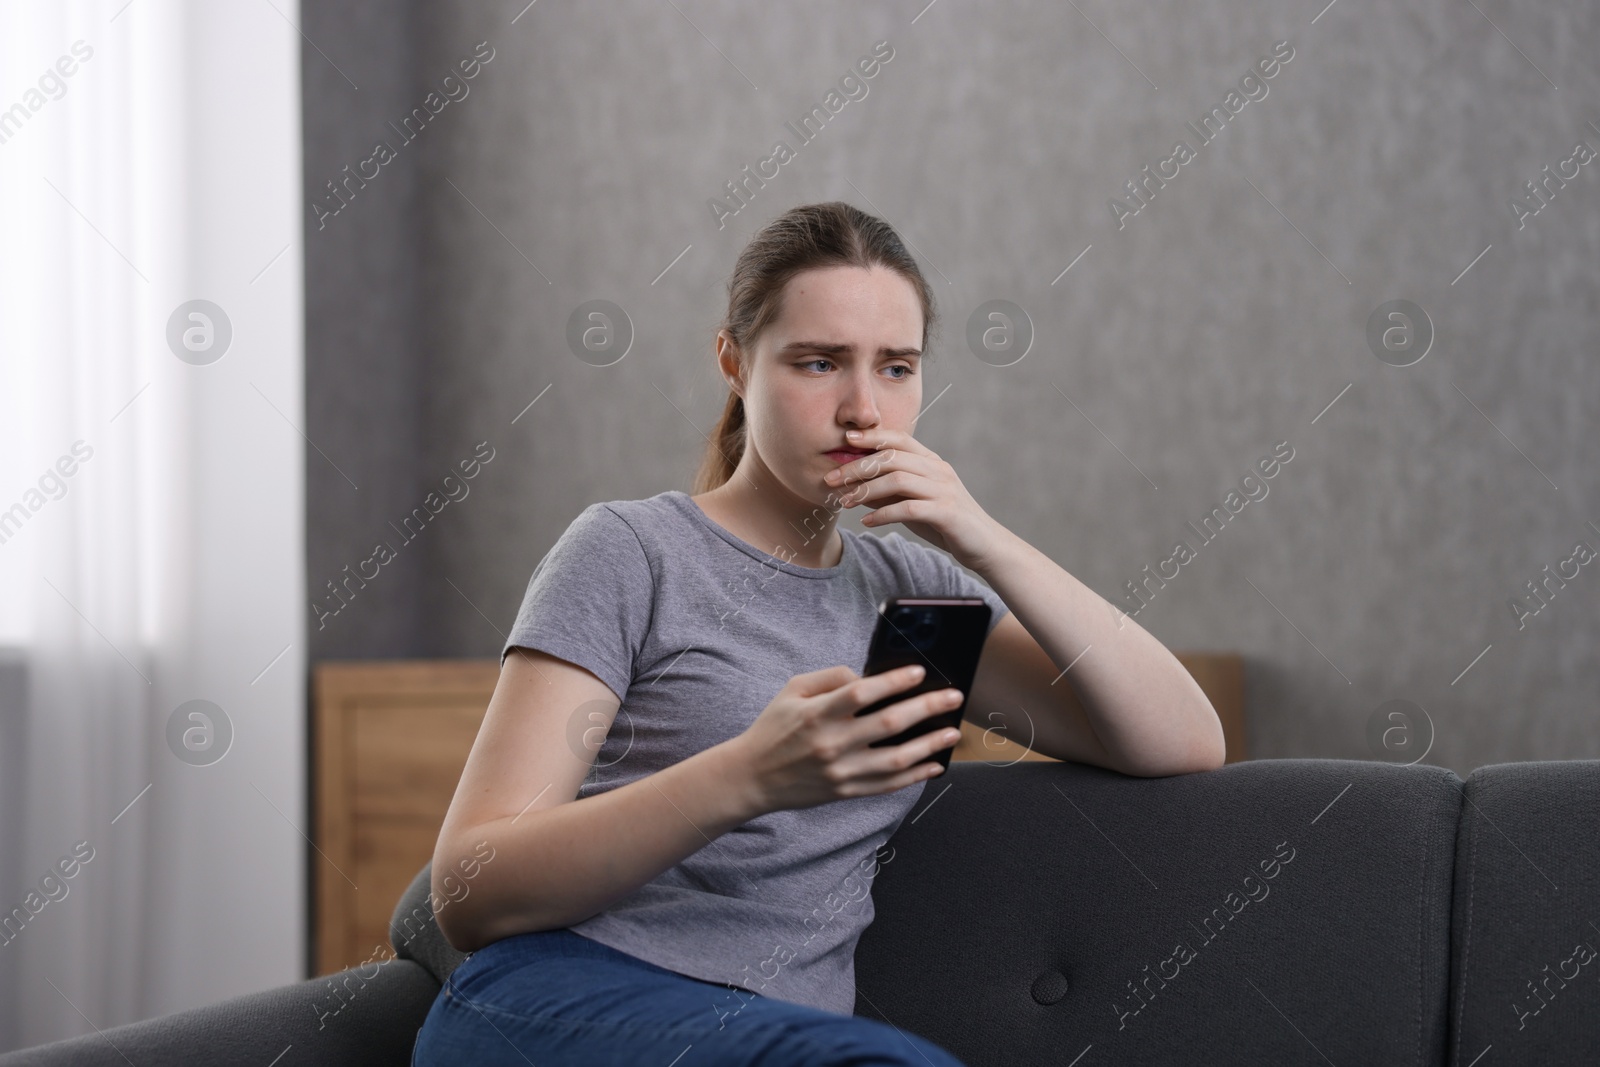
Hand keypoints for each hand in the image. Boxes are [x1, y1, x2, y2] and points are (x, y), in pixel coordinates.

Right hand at [729, 664, 964, 812]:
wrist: (752, 777)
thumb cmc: (774, 727)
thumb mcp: (792, 690)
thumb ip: (831, 677)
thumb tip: (867, 676)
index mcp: (817, 713)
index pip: (863, 693)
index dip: (894, 681)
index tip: (919, 672)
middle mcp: (832, 743)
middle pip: (889, 723)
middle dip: (927, 707)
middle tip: (953, 697)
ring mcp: (841, 771)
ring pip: (896, 759)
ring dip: (930, 745)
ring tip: (952, 733)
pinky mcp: (846, 791)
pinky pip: (888, 785)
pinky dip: (915, 775)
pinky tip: (934, 764)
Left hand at [823, 427, 1003, 569]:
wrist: (984, 545)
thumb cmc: (945, 523)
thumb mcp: (914, 503)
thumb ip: (890, 491)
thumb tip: (856, 486)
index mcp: (932, 462)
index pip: (899, 439)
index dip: (872, 437)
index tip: (845, 440)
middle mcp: (939, 470)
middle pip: (892, 457)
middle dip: (857, 466)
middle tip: (831, 478)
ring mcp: (944, 490)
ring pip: (898, 480)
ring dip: (866, 490)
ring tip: (844, 501)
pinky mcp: (947, 512)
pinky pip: (908, 508)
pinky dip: (884, 513)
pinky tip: (867, 521)